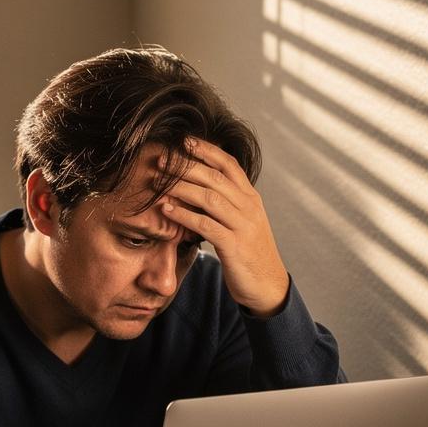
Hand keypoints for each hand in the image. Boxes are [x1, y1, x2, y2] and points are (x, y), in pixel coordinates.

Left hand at [161, 138, 288, 315]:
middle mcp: (249, 206)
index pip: (229, 164)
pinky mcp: (234, 246)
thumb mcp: (241, 222)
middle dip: (187, 166)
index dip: (207, 150)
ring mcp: (243, 225)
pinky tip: (167, 210)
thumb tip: (197, 188)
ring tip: (160, 182)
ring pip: (210, 198)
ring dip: (182, 188)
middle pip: (215, 177)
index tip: (184, 141)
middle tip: (162, 159)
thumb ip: (225, 204)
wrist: (267, 285)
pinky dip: (184, 216)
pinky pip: (206, 225)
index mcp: (251, 197)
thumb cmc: (248, 252)